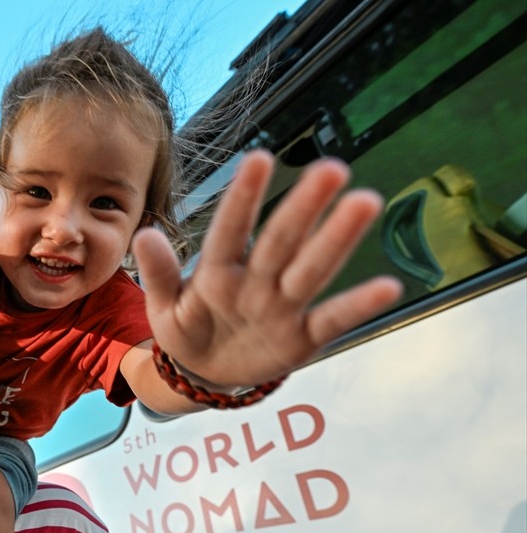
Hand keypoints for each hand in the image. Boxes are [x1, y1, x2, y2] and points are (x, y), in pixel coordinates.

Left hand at [134, 150, 403, 387]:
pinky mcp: (302, 337)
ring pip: (310, 270)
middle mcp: (256, 280)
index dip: (242, 198)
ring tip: (364, 202)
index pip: (230, 230)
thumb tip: (143, 234)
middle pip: (280, 241)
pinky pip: (331, 319)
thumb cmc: (186, 328)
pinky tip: (388, 286)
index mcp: (218, 270)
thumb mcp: (164, 307)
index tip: (258, 158)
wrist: (205, 373)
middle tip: (331, 168)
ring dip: (336, 239)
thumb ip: (158, 274)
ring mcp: (282, 306)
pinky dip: (358, 306)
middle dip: (302, 208)